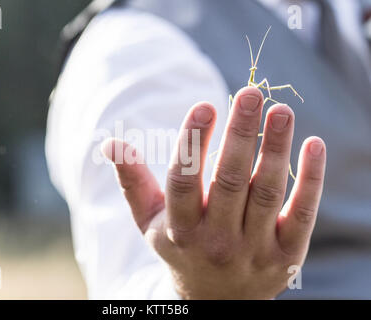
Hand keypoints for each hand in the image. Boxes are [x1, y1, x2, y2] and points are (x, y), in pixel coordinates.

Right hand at [101, 86, 325, 298]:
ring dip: (275, 148)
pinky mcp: (286, 256)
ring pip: (266, 192)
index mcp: (179, 230)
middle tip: (251, 94)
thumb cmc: (181, 247)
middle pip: (230, 181)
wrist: (216, 300)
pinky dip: (310, 179)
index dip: (193, 141)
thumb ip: (132, 182)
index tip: (206, 105)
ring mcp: (253, 250)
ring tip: (280, 112)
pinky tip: (313, 145)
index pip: (184, 181)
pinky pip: (301, 213)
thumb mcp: (150, 221)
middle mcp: (216, 242)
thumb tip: (111, 143)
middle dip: (241, 134)